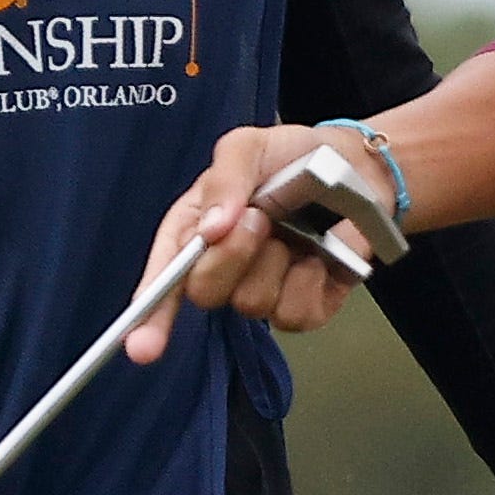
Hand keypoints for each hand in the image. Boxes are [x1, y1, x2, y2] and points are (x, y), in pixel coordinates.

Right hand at [127, 127, 377, 360]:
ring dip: (275, 261)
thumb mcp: (249, 147)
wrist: (354, 167)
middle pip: (205, 293)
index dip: (149, 316)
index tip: (140, 346)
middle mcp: (222, 269)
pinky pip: (295, 313)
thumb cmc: (293, 157)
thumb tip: (211, 229)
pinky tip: (317, 254)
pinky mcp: (303, 308)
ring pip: (251, 303)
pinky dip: (310, 278)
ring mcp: (263, 291)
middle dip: (230, 257)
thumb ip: (225, 178)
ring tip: (292, 228)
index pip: (163, 280)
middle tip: (258, 218)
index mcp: (194, 231)